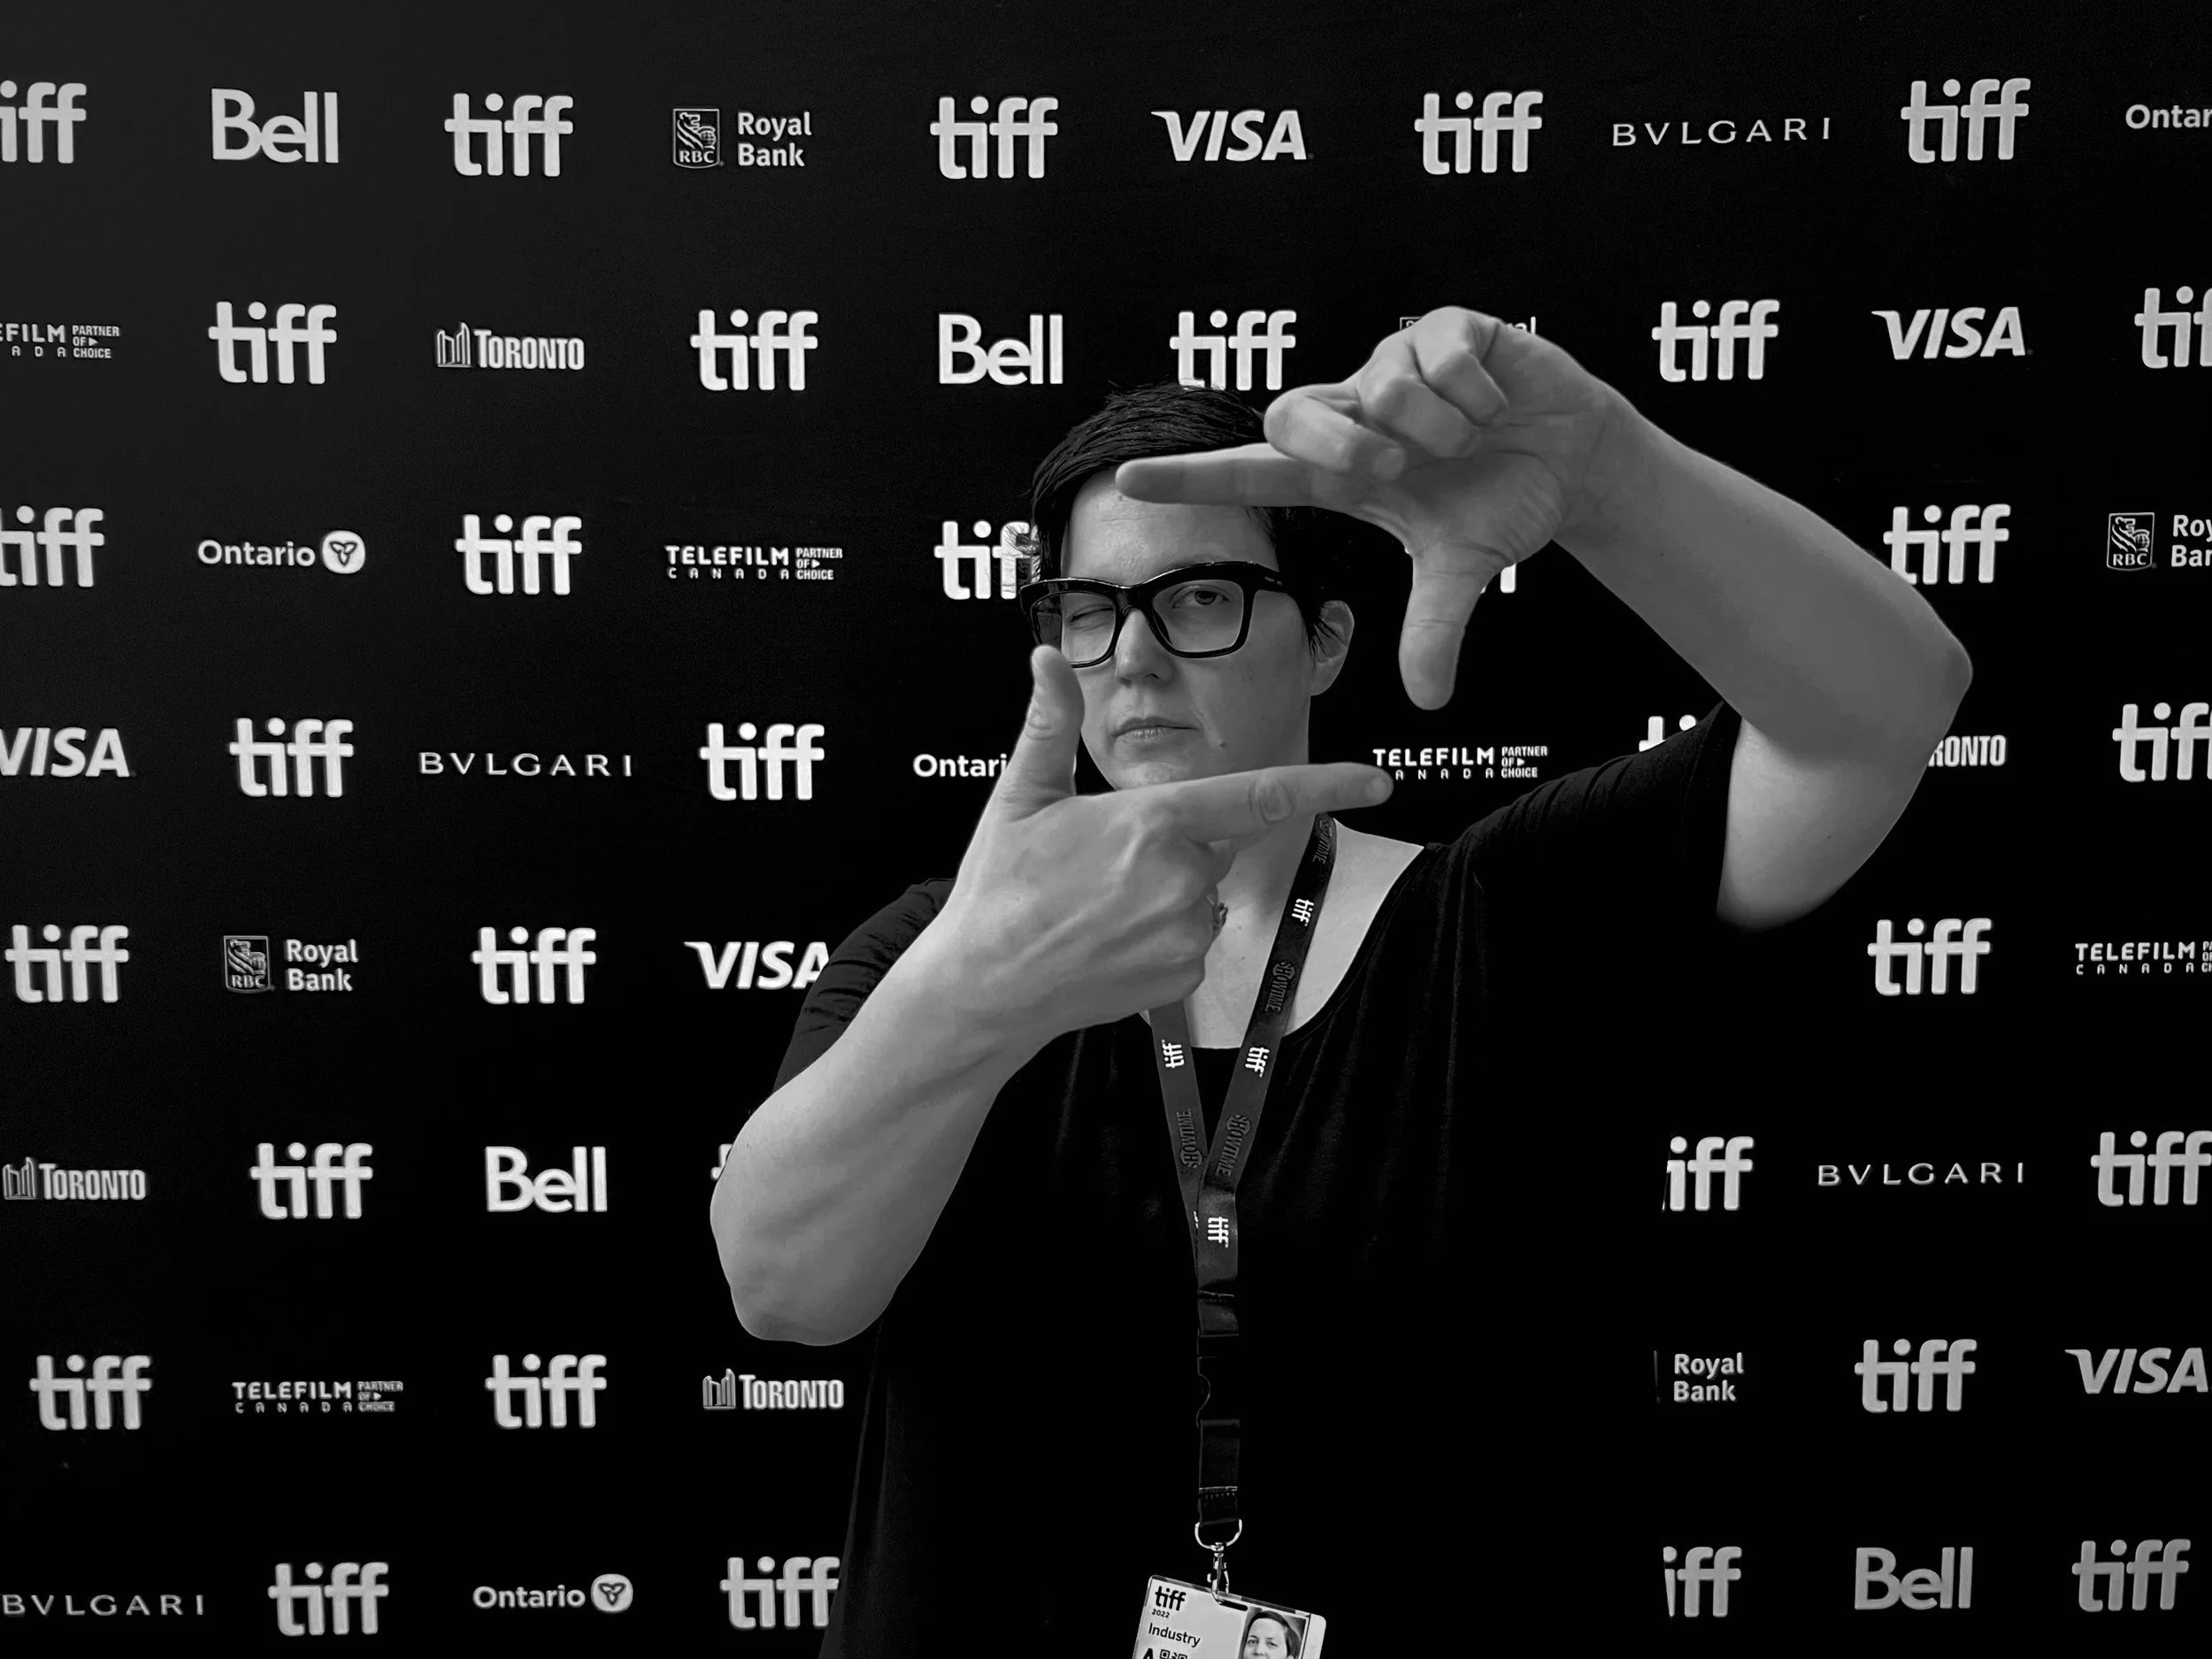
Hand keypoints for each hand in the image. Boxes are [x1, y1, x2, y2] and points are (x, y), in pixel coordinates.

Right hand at [932, 647, 1391, 1042]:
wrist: (986, 986)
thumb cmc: (1000, 888)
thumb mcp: (1022, 796)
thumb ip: (1050, 724)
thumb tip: (1045, 657)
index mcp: (1154, 819)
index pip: (1260, 795)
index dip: (1328, 784)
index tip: (1377, 779)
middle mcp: (1182, 876)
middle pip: (1212, 844)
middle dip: (1173, 846)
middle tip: (1101, 865)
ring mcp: (1186, 931)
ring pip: (1202, 895)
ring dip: (1167, 894)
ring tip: (1097, 907)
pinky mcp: (1183, 975)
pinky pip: (1192, 941)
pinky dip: (1161, 938)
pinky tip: (1108, 942)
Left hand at [1115, 307, 1628, 709]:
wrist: (1575, 457)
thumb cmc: (1503, 502)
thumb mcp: (1464, 569)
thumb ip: (1434, 628)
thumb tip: (1428, 700)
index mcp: (1340, 471)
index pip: (1248, 474)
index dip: (1190, 479)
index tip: (1127, 481)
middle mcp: (1351, 410)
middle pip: (1289, 415)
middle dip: (1345, 447)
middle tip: (1405, 469)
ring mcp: (1389, 363)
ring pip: (1383, 391)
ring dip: (1442, 428)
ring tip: (1472, 437)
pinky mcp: (1439, 327)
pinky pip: (1439, 358)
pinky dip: (1478, 393)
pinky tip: (1493, 401)